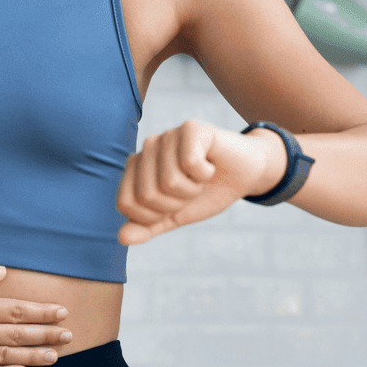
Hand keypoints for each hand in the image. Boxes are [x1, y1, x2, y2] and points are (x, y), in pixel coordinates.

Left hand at [116, 120, 274, 245]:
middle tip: (192, 189)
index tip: (173, 205)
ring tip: (201, 177)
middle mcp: (148, 148)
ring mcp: (168, 135)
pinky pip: (190, 164)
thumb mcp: (175, 216)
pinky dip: (206, 174)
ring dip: (193, 189)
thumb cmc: (207, 193)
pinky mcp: (191, 128)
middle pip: (146, 195)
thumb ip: (147, 227)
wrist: (244, 175)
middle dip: (175, 203)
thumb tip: (122, 238)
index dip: (153, 216)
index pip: (126, 204)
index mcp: (136, 168)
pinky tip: (211, 164)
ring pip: (169, 181)